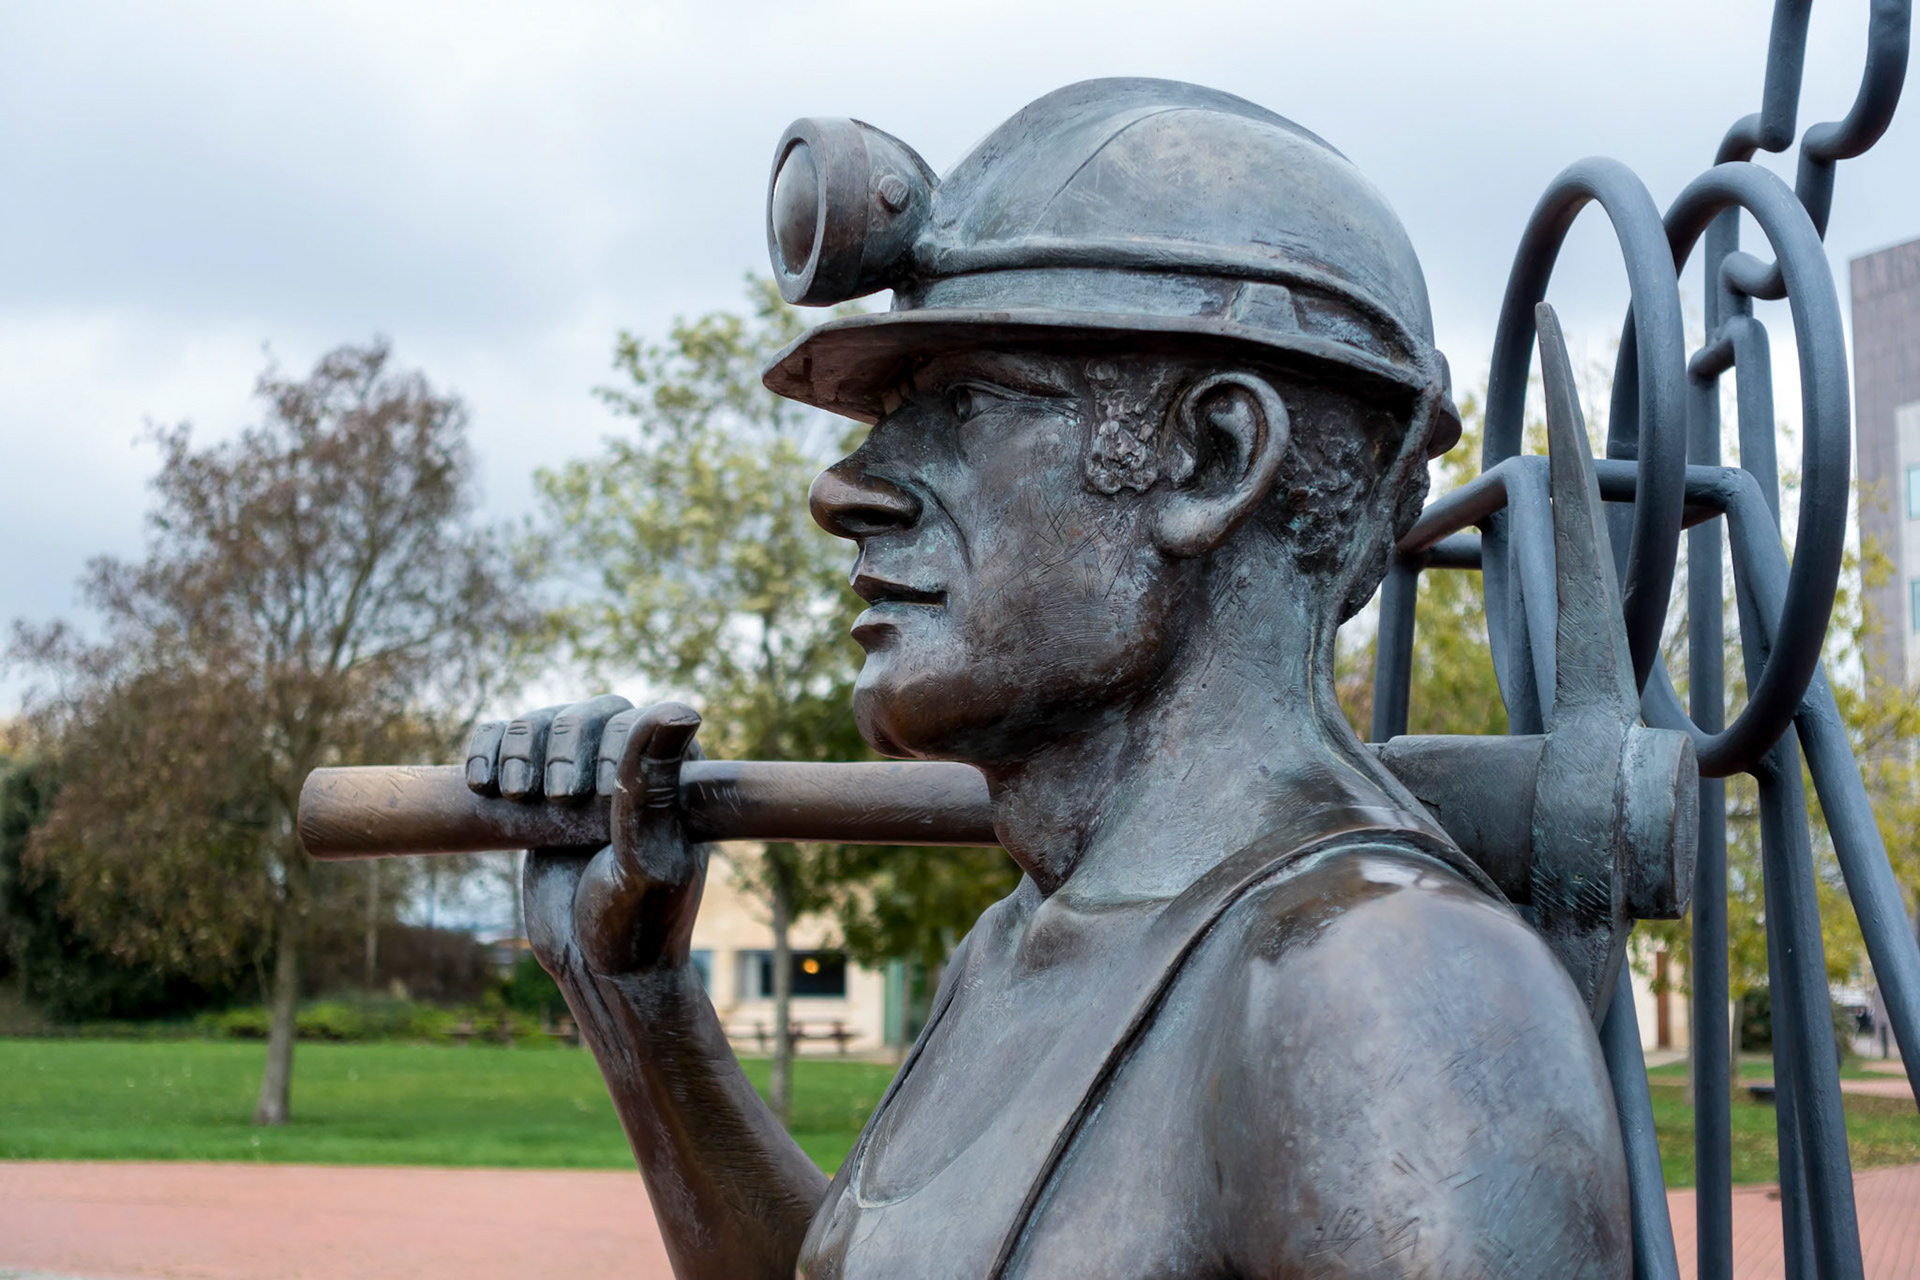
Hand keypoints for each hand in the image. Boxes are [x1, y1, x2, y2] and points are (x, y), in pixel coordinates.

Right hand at [464, 697, 707, 976]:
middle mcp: (633, 764)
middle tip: (555, 798)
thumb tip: (680, 709)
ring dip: (522, 746)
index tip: (597, 802)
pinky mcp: (538, 791)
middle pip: (588, 714)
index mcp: (678, 772)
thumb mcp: (646, 857)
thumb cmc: (636, 919)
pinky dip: (487, 749)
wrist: (596, 965)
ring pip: (544, 721)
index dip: (610, 747)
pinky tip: (480, 782)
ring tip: (516, 794)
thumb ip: (653, 788)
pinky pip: (505, 744)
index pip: (642, 721)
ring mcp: (581, 773)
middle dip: (561, 745)